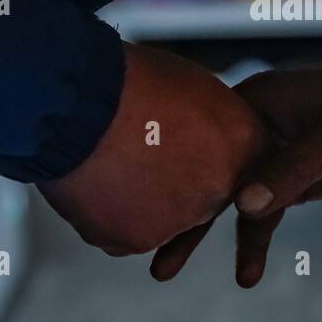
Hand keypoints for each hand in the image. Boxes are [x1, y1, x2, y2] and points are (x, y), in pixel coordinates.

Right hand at [38, 43, 267, 256]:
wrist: (72, 104)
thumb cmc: (128, 81)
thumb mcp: (193, 86)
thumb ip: (215, 121)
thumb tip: (211, 134)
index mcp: (241, 143)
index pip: (249, 159)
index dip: (218, 149)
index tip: (193, 141)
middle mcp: (219, 188)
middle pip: (206, 192)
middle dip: (181, 176)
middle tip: (147, 148)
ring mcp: (179, 219)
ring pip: (166, 218)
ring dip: (146, 198)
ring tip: (115, 160)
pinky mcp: (138, 240)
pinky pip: (128, 232)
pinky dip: (113, 215)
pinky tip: (97, 182)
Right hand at [151, 62, 321, 286]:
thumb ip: (292, 170)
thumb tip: (242, 206)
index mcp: (252, 104)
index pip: (202, 140)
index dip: (172, 172)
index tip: (145, 203)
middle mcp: (251, 128)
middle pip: (203, 173)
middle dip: (173, 210)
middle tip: (141, 249)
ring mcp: (268, 155)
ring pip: (225, 199)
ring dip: (199, 233)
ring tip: (163, 272)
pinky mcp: (289, 179)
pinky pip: (260, 213)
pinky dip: (251, 241)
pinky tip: (245, 276)